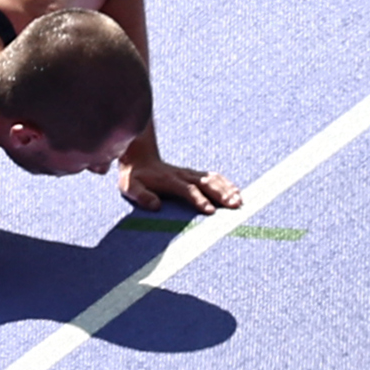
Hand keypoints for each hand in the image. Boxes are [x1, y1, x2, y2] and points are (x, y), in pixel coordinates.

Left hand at [122, 155, 239, 212]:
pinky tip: (237, 192)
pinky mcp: (195, 174)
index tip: (210, 211)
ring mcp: (190, 173)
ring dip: (227, 189)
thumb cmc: (134, 178)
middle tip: (234, 206)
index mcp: (169, 180)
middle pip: (205, 183)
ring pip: (212, 179)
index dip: (199, 200)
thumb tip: (156, 206)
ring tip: (239, 201)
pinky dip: (226, 183)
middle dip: (221, 194)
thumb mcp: (130, 187)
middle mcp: (183, 175)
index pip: (187, 190)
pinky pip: (213, 177)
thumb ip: (142, 196)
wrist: (139, 158)